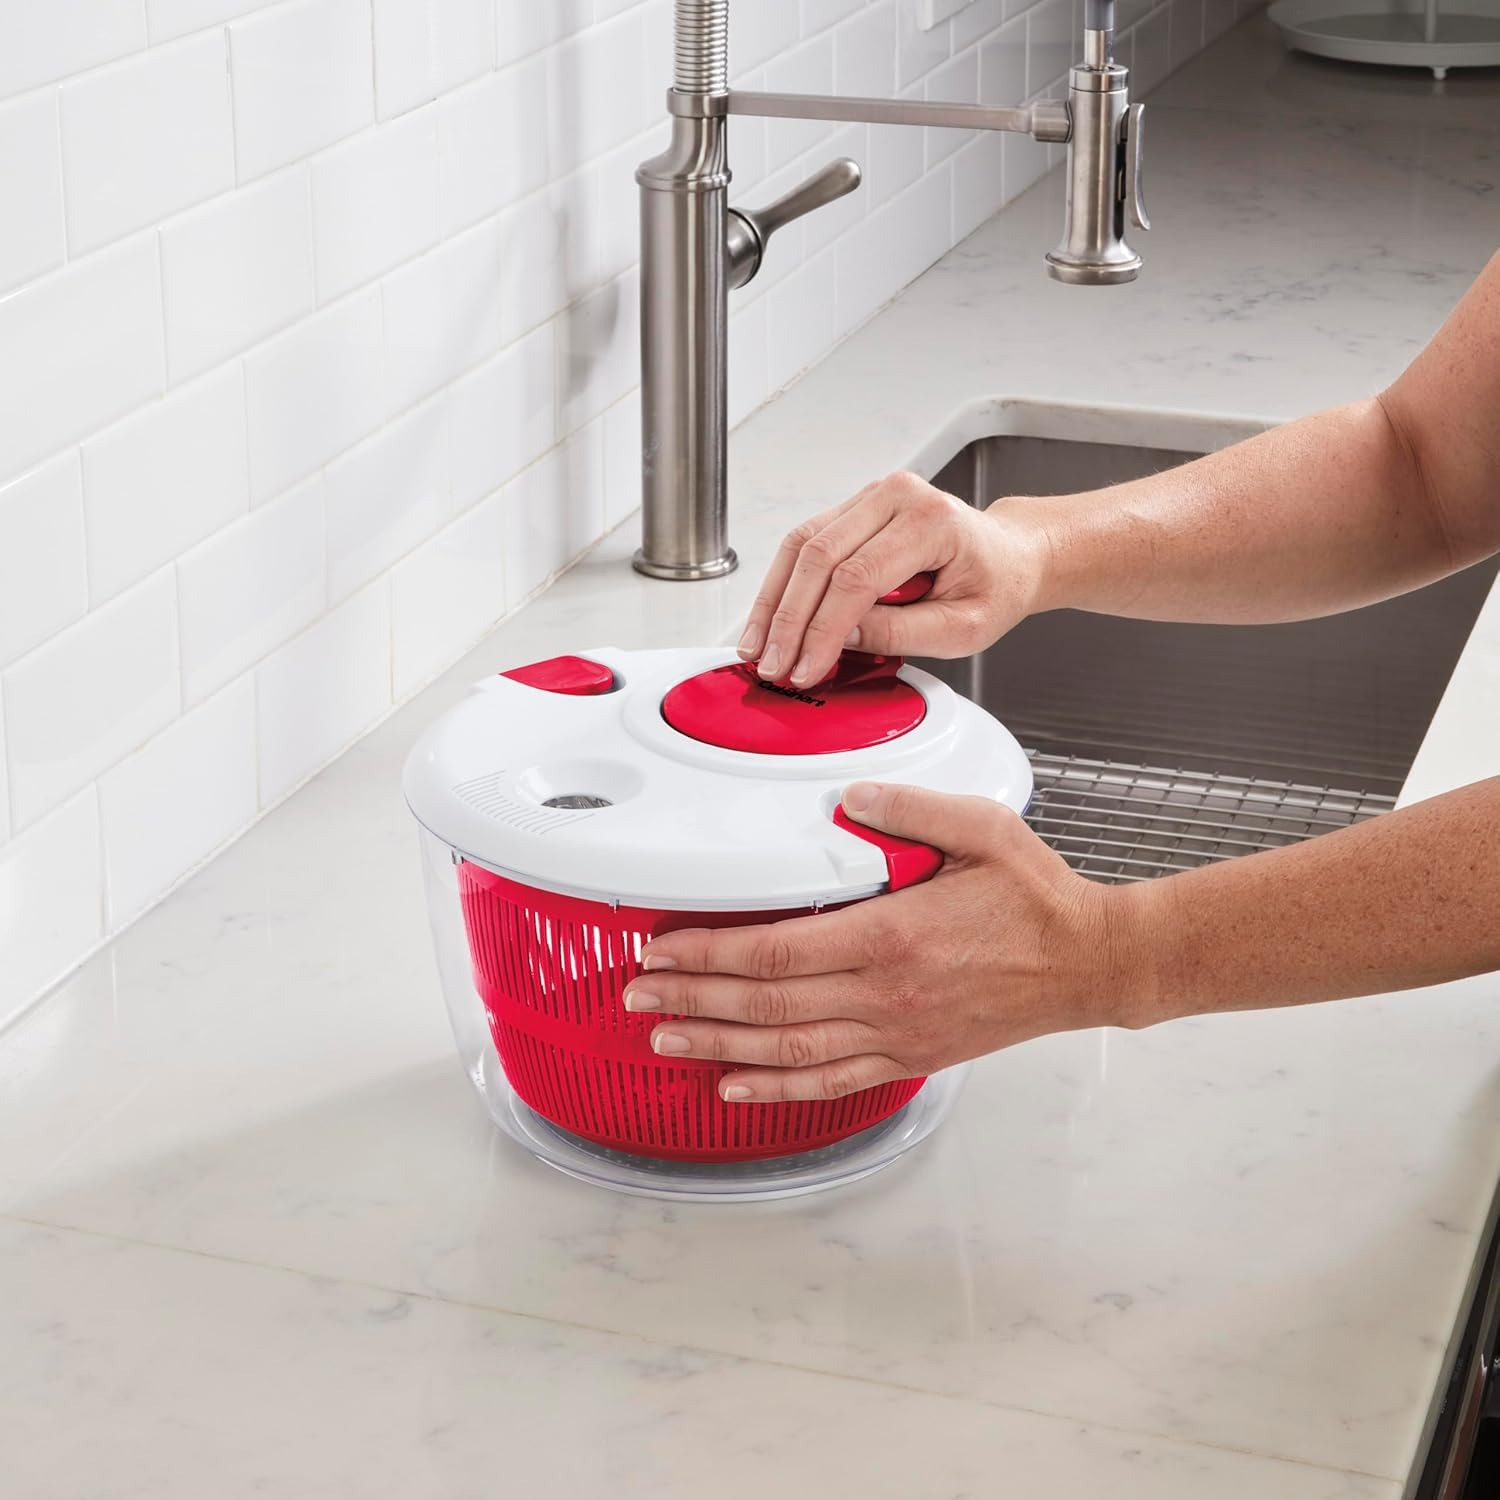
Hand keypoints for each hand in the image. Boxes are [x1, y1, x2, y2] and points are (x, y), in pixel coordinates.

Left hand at [623, 783, 1149, 1101]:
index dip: (706, 954)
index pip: (773, 952)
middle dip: (690, 1000)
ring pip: (787, 1050)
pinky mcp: (911, 1058)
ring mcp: (896, 1034)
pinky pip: (831, 1081)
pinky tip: (736, 1085)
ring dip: (718, 1047)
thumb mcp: (982, 830)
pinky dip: (778, 1087)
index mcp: (891, 937)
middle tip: (635, 995)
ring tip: (664, 1040)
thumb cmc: (1036, 899)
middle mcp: (885, 995)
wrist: (1088, 964)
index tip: (661, 948)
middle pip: (764, 1005)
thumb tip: (847, 797)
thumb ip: (910, 809)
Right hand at [738, 472, 1047, 690]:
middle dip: (788, 620)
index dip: (823, 629)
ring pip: (800, 545)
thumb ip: (899, 633)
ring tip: (756, 646)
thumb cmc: (996, 586)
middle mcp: (896, 496)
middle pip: (819, 557)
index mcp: (931, 521)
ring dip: (773, 601)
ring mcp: (871, 497)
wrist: (1011, 555)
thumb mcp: (962, 628)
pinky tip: (768, 619)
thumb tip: (838, 640)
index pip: (858, 577)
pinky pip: (804, 543)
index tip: (805, 668)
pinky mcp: (853, 510)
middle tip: (773, 664)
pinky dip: (782, 585)